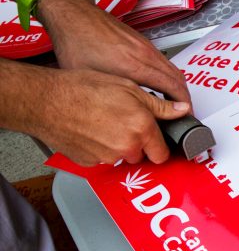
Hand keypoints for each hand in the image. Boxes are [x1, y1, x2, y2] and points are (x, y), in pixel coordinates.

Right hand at [29, 68, 190, 165]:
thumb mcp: (128, 87)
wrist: (46, 101)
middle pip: (141, 155)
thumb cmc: (82, 89)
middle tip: (124, 123)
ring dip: (118, 146)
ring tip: (104, 123)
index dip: (159, 146)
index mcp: (141, 128)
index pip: (162, 154)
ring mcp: (107, 157)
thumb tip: (181, 110)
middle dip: (138, 143)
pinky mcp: (89, 162)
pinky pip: (102, 159)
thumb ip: (158, 105)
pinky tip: (90, 131)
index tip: (156, 140)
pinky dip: (99, 149)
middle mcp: (127, 146)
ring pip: (121, 157)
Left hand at [36, 0, 190, 103]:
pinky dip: (168, 75)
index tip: (185, 116)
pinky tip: (160, 83)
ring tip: (174, 101)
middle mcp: (145, 55)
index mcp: (135, 67)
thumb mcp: (92, 80)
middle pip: (178, 79)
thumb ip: (113, 97)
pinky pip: (164, 61)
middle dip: (185, 98)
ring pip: (173, 69)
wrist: (73, 15)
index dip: (183, 105)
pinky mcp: (142, 41)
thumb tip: (122, 113)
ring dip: (177, 86)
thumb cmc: (76, 43)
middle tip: (184, 112)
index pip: (172, 88)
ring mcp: (145, 46)